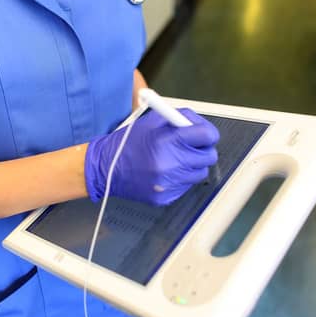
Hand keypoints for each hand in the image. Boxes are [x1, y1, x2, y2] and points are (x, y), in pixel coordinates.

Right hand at [85, 108, 219, 205]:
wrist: (106, 169)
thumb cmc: (127, 143)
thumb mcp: (151, 121)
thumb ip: (178, 119)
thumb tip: (198, 123)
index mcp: (168, 141)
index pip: (207, 135)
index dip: (207, 132)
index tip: (203, 134)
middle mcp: (171, 164)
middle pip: (209, 156)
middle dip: (202, 149)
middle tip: (190, 146)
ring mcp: (169, 183)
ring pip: (200, 173)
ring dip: (191, 165)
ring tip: (173, 159)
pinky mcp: (166, 197)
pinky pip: (186, 186)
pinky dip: (180, 178)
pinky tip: (164, 172)